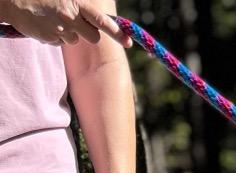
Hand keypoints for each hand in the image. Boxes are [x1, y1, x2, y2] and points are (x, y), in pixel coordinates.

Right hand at [0, 0, 129, 46]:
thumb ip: (80, 6)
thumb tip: (96, 18)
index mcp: (76, 4)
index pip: (101, 21)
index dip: (117, 32)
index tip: (128, 42)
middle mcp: (70, 17)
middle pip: (93, 37)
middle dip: (88, 33)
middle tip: (74, 22)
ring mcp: (60, 29)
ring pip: (75, 40)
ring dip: (68, 33)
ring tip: (52, 19)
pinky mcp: (50, 38)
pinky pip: (59, 42)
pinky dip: (54, 36)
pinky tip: (44, 23)